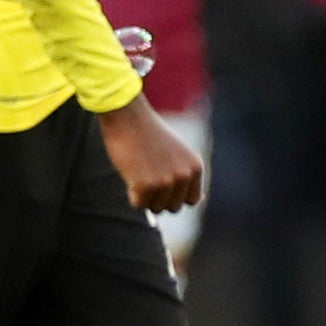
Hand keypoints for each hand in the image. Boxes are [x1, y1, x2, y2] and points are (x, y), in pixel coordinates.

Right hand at [99, 96, 204, 212]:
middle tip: (147, 177)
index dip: (176, 196)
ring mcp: (166, 182)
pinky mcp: (146, 186)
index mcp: (195, 167)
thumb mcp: (177, 152)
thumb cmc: (148, 134)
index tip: (164, 186)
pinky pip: (139, 204)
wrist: (128, 117)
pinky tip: (131, 174)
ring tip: (139, 173)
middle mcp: (184, 176)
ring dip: (145, 196)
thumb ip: (185, 175)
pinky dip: (132, 194)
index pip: (192, 200)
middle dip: (159, 198)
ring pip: (155, 208)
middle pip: (173, 207)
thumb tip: (197, 201)